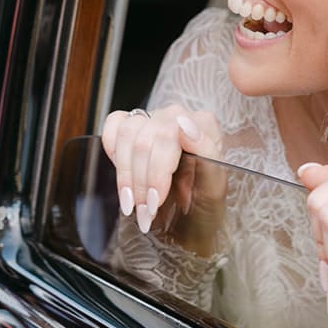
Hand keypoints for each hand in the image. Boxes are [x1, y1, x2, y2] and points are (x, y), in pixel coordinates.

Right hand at [101, 104, 224, 236]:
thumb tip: (184, 125)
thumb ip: (207, 152)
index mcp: (203, 124)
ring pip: (126, 135)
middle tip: (144, 212)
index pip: (169, 136)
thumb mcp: (215, 185)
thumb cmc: (206, 198)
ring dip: (125, 174)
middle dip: (141, 182)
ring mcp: (154, 116)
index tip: (155, 201)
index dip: (157, 172)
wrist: (197, 212)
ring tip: (132, 204)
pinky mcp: (134, 122)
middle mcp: (177, 115)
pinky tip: (124, 175)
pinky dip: (113, 150)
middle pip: (145, 141)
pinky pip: (114, 125)